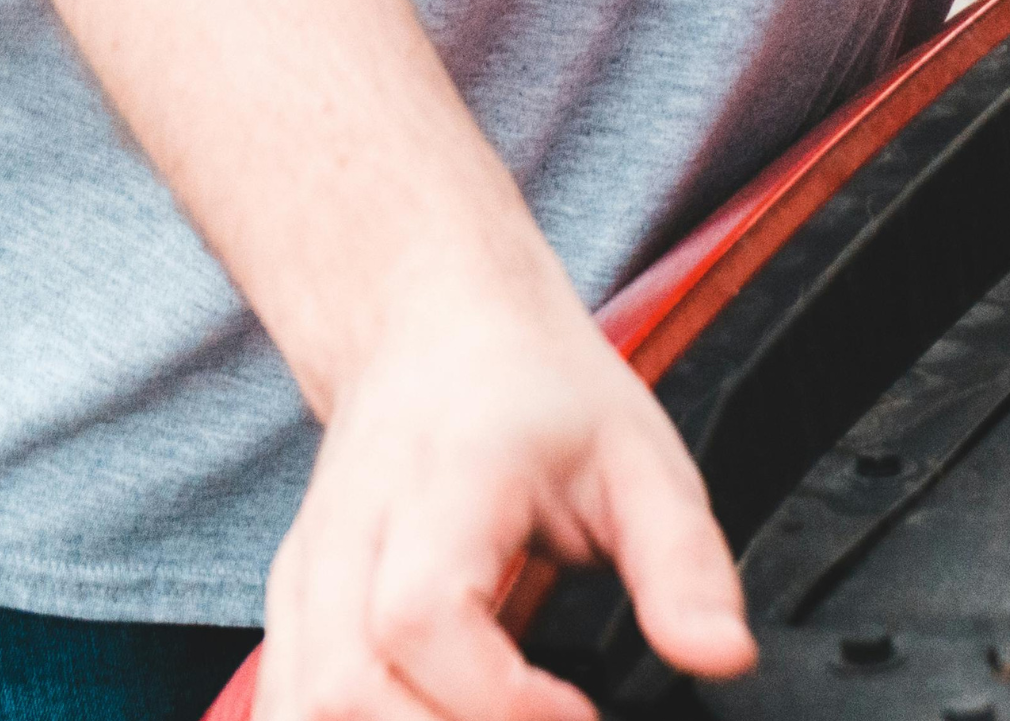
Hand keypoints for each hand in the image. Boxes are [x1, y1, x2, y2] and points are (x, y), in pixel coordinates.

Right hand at [256, 289, 757, 719]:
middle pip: (346, 685)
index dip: (496, 698)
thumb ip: (684, 563)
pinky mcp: (292, 607)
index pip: (424, 618)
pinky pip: (288, 704)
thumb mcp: (642, 456)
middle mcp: (350, 532)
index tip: (578, 716)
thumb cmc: (535, 391)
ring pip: (300, 708)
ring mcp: (306, 573)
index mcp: (443, 484)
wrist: (436, 327)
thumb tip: (722, 654)